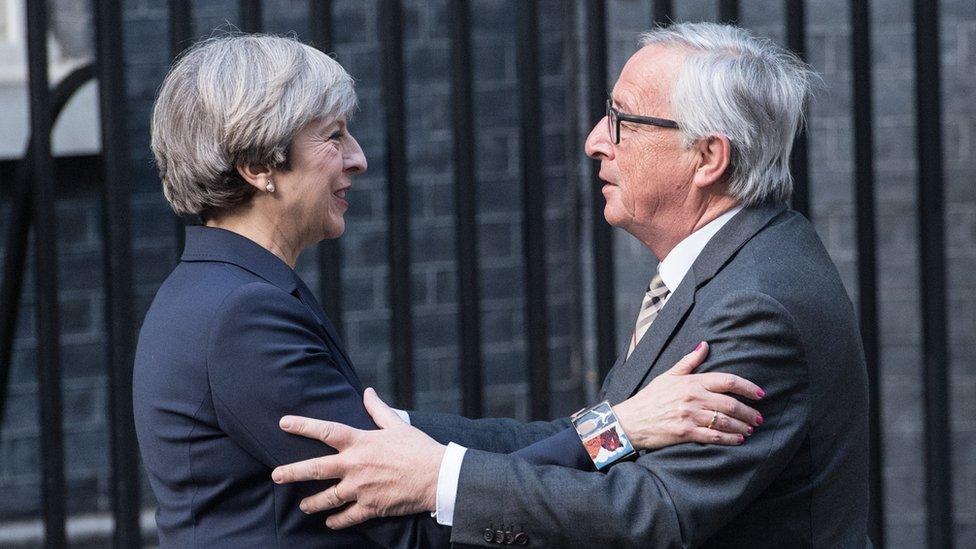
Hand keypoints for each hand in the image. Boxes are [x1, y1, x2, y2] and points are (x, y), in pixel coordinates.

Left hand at [271, 388, 446, 528]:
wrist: (437, 476)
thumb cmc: (418, 448)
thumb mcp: (398, 425)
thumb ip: (378, 409)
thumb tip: (367, 391)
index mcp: (361, 442)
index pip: (326, 431)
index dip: (303, 426)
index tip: (283, 423)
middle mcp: (356, 465)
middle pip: (316, 469)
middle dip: (292, 472)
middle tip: (276, 475)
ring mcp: (361, 488)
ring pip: (328, 498)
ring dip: (312, 503)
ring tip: (303, 505)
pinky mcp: (370, 506)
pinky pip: (348, 517)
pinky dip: (337, 521)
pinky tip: (329, 523)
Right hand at [613, 341, 764, 448]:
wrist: (630, 420)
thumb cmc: (650, 398)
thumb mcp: (668, 376)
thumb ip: (689, 362)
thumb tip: (704, 345)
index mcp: (691, 382)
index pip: (726, 381)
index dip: (747, 387)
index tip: (760, 394)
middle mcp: (693, 398)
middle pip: (730, 403)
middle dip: (749, 412)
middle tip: (759, 418)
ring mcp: (690, 416)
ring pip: (725, 421)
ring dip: (742, 426)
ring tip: (750, 429)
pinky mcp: (686, 433)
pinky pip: (713, 436)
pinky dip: (728, 439)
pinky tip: (738, 440)